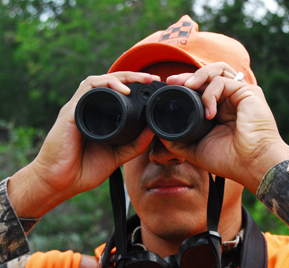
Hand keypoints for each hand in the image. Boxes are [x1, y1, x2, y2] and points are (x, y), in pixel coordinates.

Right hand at [8, 72, 158, 217]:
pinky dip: (106, 85)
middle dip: (132, 76)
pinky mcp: (71, 112)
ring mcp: (79, 109)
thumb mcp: (118, 155)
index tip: (152, 86)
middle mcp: (88, 108)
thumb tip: (153, 130)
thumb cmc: (84, 170)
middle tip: (151, 78)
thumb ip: (135, 144)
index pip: (116, 93)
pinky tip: (122, 90)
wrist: (60, 183)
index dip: (134, 86)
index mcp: (98, 116)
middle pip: (109, 82)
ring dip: (121, 77)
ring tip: (140, 80)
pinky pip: (87, 89)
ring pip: (99, 80)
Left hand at [163, 62, 288, 192]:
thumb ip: (178, 141)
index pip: (202, 88)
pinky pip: (224, 82)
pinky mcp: (249, 92)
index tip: (170, 88)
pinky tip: (209, 113)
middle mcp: (231, 99)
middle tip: (173, 82)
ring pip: (218, 70)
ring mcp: (240, 94)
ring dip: (199, 75)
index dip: (186, 85)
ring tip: (187, 86)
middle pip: (209, 75)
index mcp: (221, 110)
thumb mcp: (195, 149)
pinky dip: (211, 94)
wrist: (250, 165)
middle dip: (189, 76)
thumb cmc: (229, 160)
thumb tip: (160, 133)